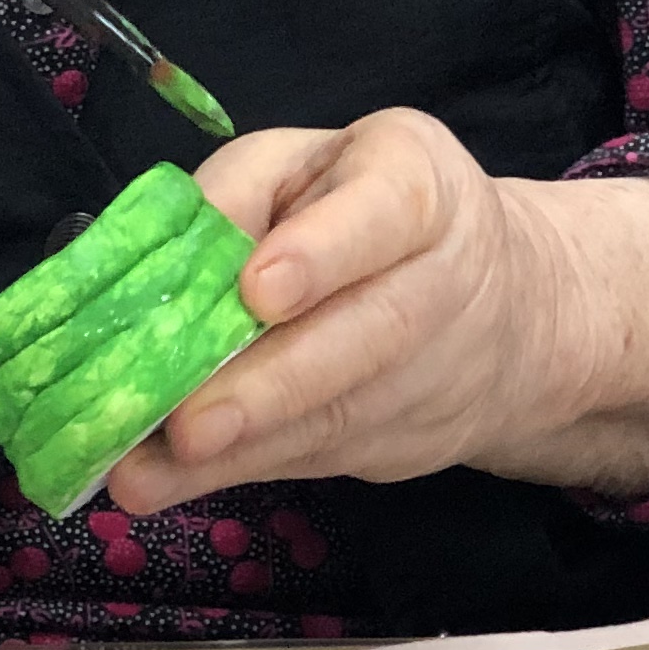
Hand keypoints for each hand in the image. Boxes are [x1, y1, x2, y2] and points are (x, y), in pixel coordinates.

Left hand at [100, 112, 648, 514]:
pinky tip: (163, 485)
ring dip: (240, 449)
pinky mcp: (404, 442)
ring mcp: (435, 375)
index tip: (258, 292)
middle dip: (272, 384)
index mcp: (418, 187)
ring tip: (146, 473)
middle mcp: (444, 282)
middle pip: (368, 335)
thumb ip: (239, 189)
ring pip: (339, 416)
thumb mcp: (305, 164)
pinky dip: (238, 472)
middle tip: (188, 423)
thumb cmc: (356, 209)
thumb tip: (170, 252)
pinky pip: (318, 457)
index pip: (384, 213)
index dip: (322, 252)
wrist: (502, 308)